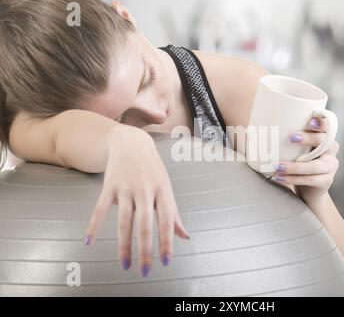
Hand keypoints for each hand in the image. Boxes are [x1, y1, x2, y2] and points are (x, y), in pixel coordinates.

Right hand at [84, 126, 189, 276]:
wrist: (131, 143)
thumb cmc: (152, 169)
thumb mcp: (166, 188)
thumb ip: (174, 214)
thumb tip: (185, 236)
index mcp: (163, 191)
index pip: (166, 220)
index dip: (167, 242)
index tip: (165, 261)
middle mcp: (145, 190)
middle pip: (145, 225)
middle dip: (145, 250)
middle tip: (144, 271)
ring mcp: (126, 188)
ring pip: (123, 221)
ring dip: (124, 246)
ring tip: (126, 264)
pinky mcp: (109, 186)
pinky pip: (99, 209)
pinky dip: (93, 226)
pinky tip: (89, 242)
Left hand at [272, 117, 339, 202]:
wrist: (309, 190)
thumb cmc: (297, 161)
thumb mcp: (293, 148)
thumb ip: (281, 138)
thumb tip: (248, 130)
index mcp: (324, 137)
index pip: (328, 126)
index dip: (321, 123)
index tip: (309, 122)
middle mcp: (331, 150)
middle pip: (324, 142)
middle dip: (308, 139)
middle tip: (290, 138)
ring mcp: (331, 166)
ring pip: (314, 165)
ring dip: (295, 166)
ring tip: (277, 166)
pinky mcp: (326, 181)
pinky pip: (310, 179)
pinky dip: (293, 179)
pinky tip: (279, 178)